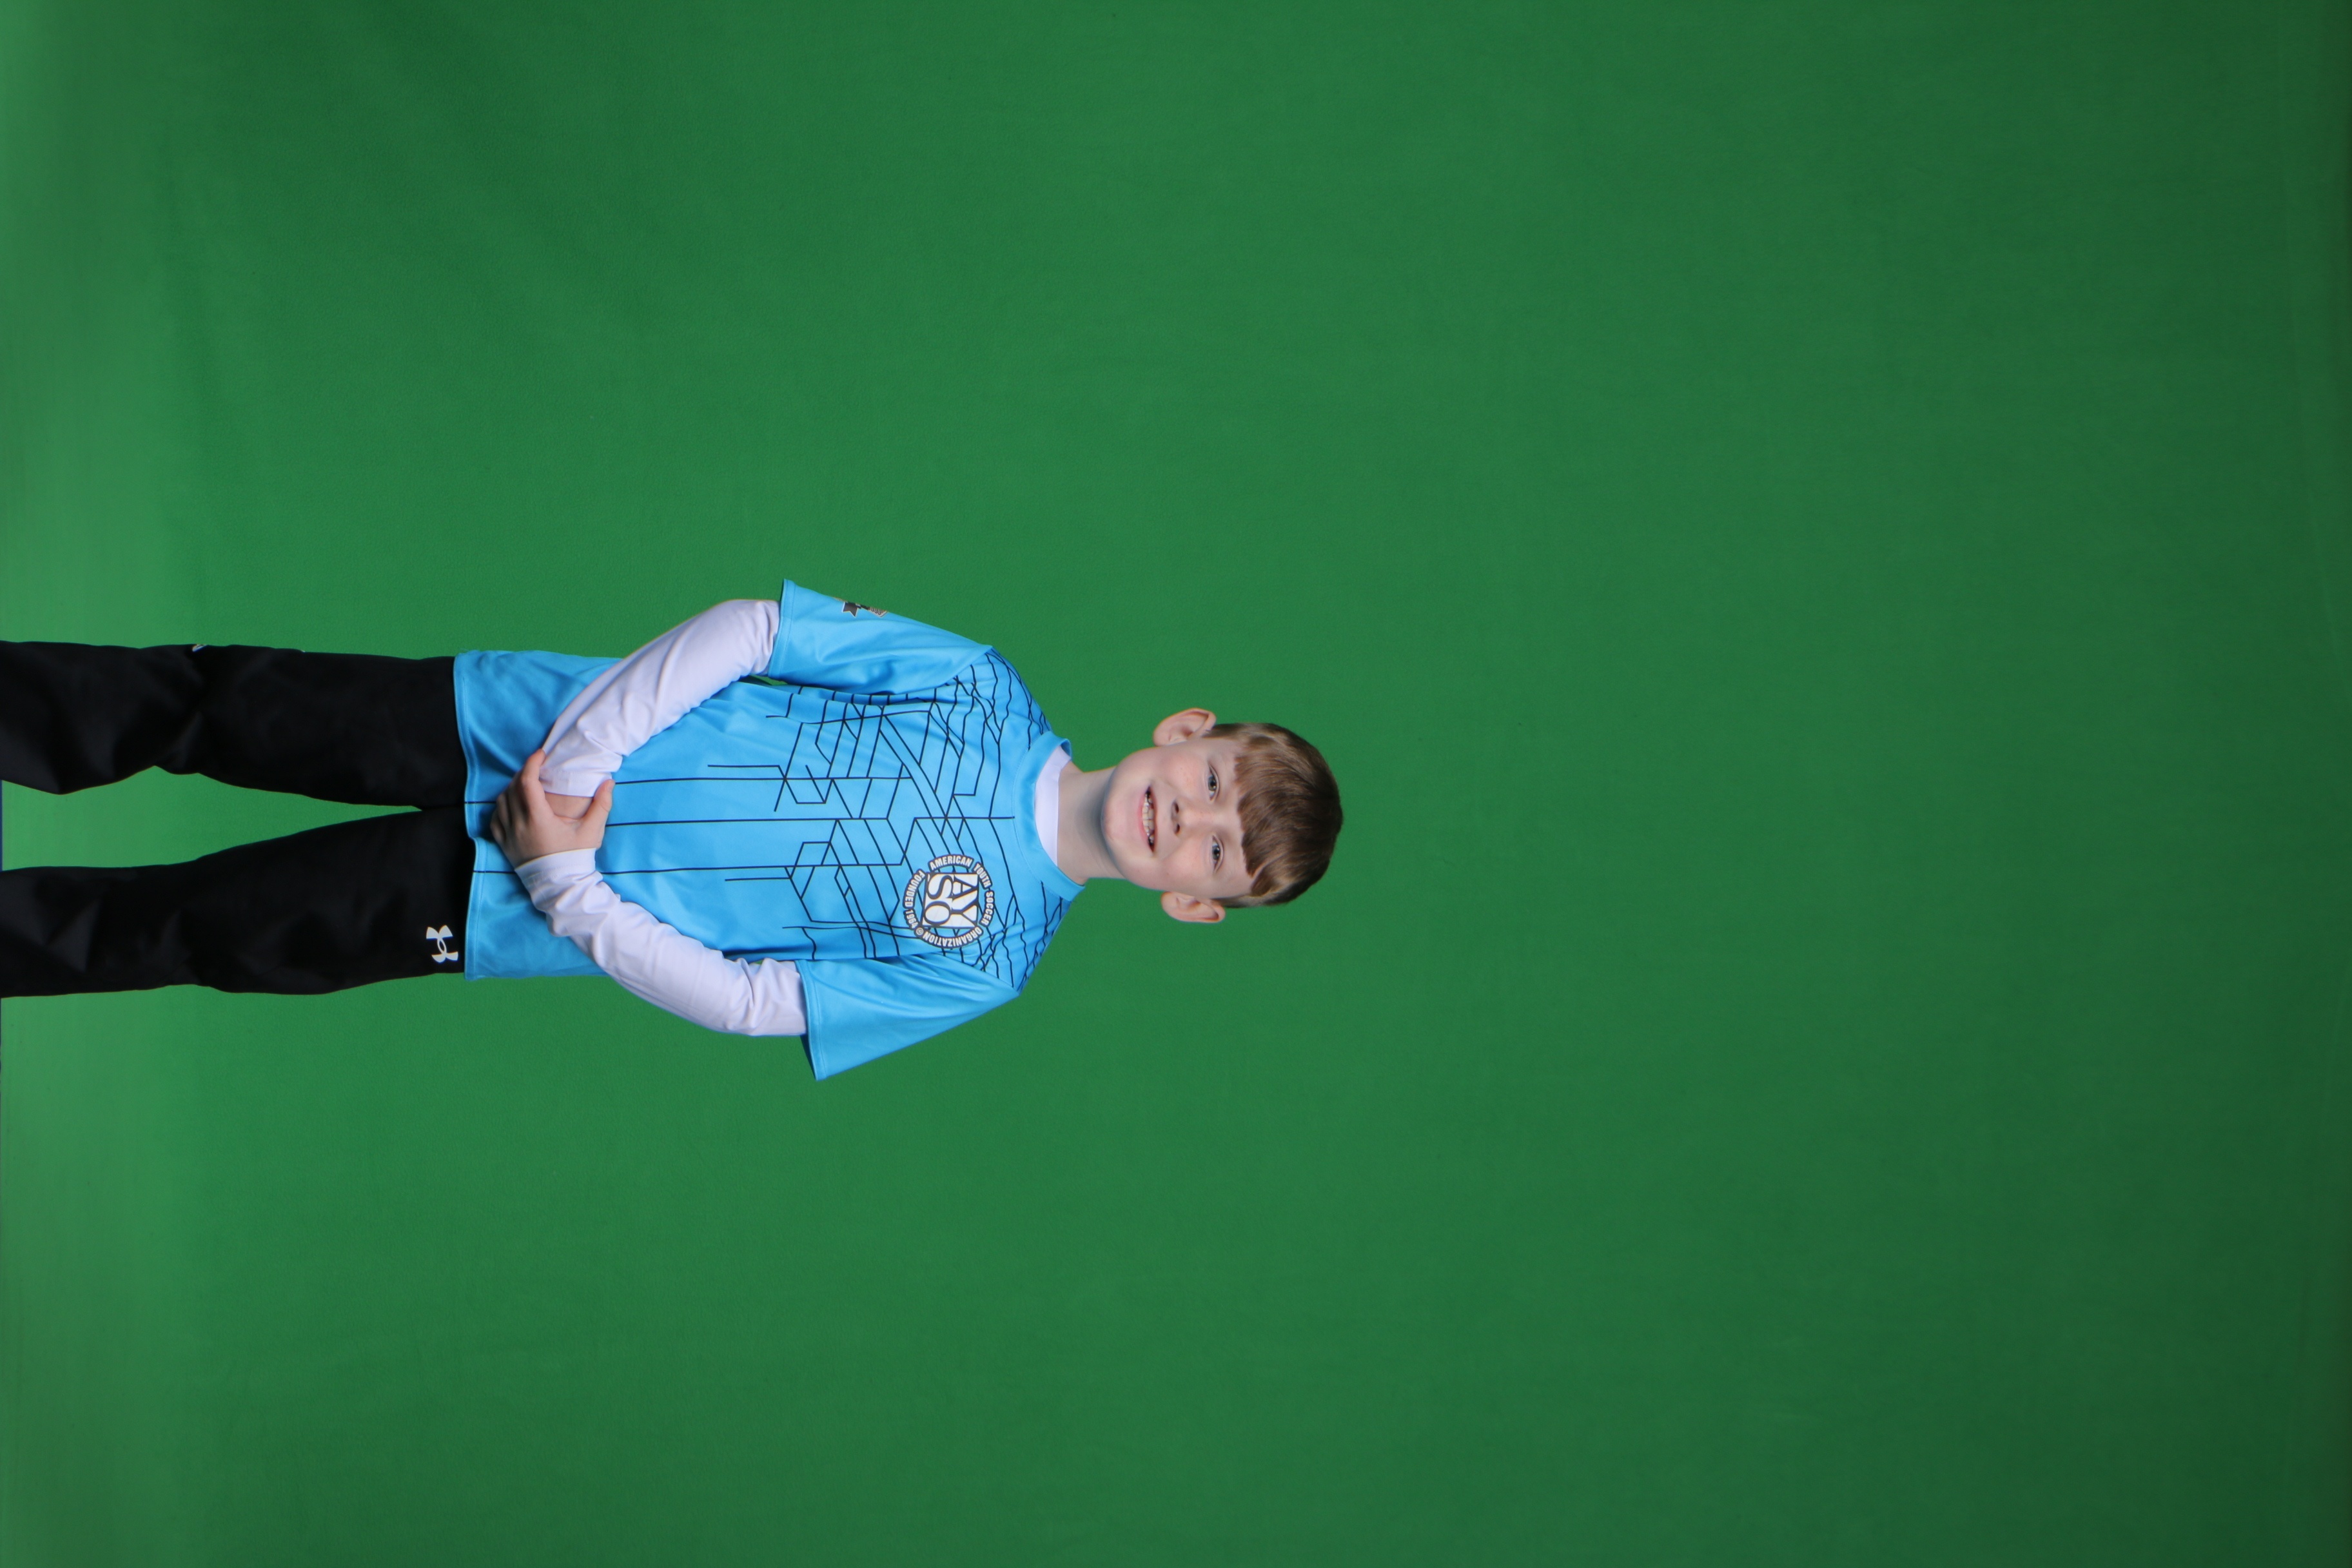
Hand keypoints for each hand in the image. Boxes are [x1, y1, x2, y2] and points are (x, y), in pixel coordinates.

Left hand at [489, 749, 613, 864]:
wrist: (560, 886)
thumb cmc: (575, 858)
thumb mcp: (591, 832)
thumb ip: (601, 805)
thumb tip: (609, 782)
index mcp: (538, 819)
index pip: (527, 783)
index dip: (531, 764)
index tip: (540, 755)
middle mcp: (519, 825)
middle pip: (512, 788)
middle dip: (523, 773)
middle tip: (536, 768)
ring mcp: (509, 835)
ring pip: (501, 802)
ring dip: (511, 788)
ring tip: (525, 784)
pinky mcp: (504, 844)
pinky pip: (495, 819)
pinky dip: (501, 807)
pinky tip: (511, 804)